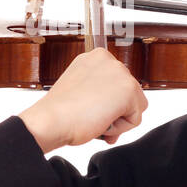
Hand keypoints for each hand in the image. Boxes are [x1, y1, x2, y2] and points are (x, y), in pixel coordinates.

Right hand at [17, 47, 148, 151]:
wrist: (51, 120)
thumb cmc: (59, 111)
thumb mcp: (81, 90)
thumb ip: (101, 91)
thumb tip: (116, 107)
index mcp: (96, 57)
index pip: (117, 86)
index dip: (106, 104)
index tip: (87, 107)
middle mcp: (110, 60)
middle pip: (129, 95)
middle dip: (114, 112)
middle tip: (90, 117)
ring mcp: (121, 72)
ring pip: (134, 107)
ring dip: (116, 120)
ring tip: (93, 118)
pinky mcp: (129, 89)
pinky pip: (135, 119)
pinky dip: (119, 128)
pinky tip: (99, 121)